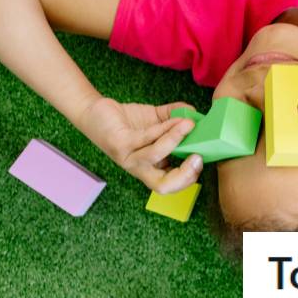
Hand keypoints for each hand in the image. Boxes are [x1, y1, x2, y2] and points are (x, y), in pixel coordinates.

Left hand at [77, 97, 202, 193]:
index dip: (188, 178)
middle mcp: (140, 168)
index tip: (201, 159)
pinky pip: (145, 138)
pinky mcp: (119, 144)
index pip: (171, 184)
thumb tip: (196, 114)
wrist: (96, 111)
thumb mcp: (158, 120)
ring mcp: (128, 158)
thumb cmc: (128, 120)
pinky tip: (175, 119)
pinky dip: (164, 128)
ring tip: (189, 125)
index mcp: (152, 167)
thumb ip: (177, 117)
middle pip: (162, 186)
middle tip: (198, 157)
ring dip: (175, 139)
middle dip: (184, 175)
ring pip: (155, 156)